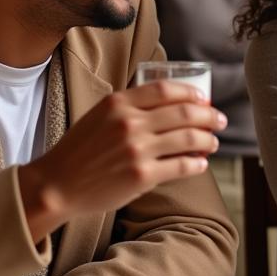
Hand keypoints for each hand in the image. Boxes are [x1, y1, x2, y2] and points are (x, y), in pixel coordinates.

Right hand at [18, 80, 226, 241]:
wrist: (56, 186)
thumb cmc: (79, 151)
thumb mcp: (99, 115)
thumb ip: (129, 106)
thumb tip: (168, 102)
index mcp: (118, 103)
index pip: (166, 89)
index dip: (191, 93)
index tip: (204, 99)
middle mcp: (129, 123)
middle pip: (184, 112)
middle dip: (209, 115)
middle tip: (220, 120)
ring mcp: (137, 150)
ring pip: (188, 139)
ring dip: (208, 140)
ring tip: (213, 142)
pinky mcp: (142, 176)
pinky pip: (181, 166)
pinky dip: (197, 164)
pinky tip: (201, 164)